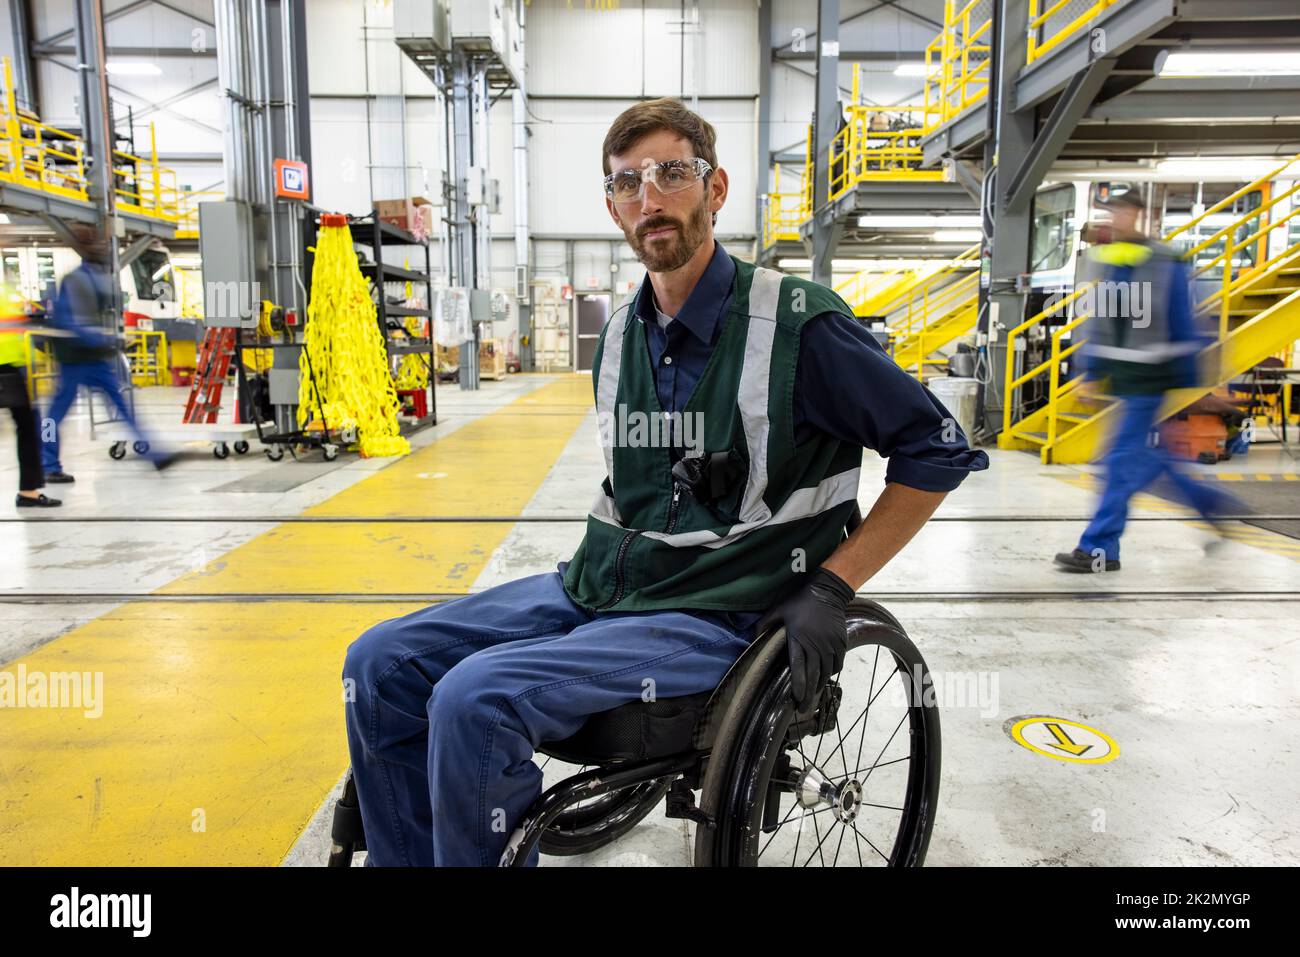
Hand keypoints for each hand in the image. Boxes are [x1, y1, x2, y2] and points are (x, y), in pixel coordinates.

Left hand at [759, 567, 854, 710]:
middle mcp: (816, 645)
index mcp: (798, 639)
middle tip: (803, 709)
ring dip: (819, 684)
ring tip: (813, 694)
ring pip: (826, 672)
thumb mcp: (778, 610)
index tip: (796, 698)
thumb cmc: (800, 601)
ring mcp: (830, 645)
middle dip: (808, 695)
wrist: (827, 592)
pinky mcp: (841, 643)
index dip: (798, 685)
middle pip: (813, 676)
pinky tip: (824, 675)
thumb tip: (752, 638)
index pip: (798, 668)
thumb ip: (764, 625)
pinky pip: (837, 664)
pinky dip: (831, 672)